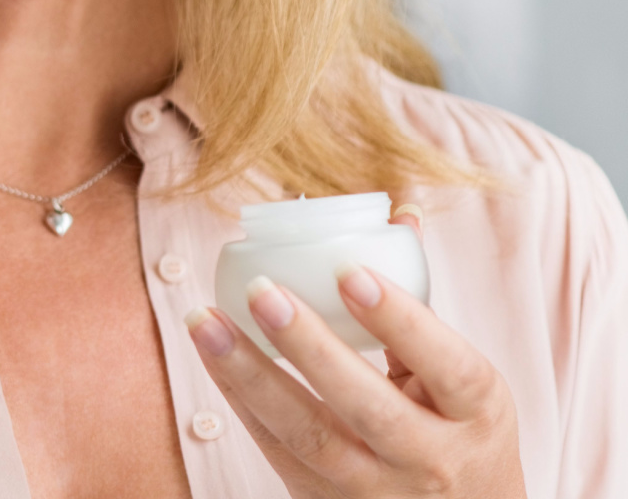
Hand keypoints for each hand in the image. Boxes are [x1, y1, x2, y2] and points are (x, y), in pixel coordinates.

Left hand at [185, 208, 526, 497]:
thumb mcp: (463, 381)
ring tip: (206, 321)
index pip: (446, 365)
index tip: (348, 269)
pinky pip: (278, 453)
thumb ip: (422, 301)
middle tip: (262, 289)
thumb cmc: (458, 433)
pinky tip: (212, 355)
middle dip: (308, 346)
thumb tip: (401, 214)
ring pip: (309, 437)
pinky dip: (241, 400)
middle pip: (367, 407)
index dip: (399, 318)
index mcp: (477, 413)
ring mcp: (379, 494)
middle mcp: (432, 460)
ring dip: (249, 374)